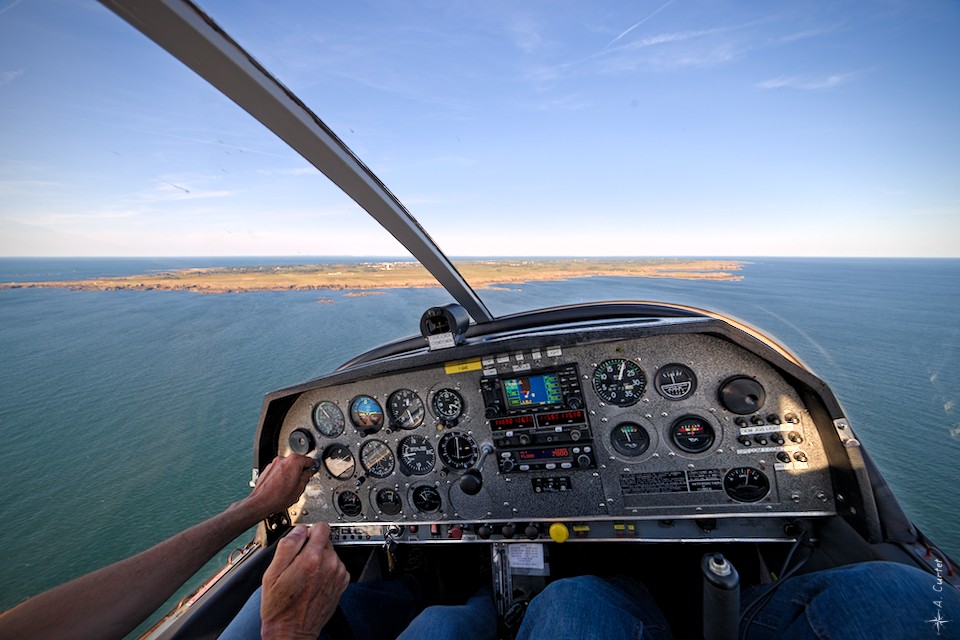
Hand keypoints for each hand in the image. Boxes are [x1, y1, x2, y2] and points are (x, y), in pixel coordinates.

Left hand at [243, 454, 314, 519]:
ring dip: (290, 473)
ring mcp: (274, 463)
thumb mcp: (300, 488)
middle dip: (300, 471)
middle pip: (297, 462)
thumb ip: (307, 476)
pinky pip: (279, 470)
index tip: (312, 471)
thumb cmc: (277, 497)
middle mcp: (283, 459)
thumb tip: (309, 473)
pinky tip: (282, 486)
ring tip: (290, 486)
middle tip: (301, 482)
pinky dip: (282, 475)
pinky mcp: (267, 469)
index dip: (312, 467)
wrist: (261, 502)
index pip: (309, 460)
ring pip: (287, 466)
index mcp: (294, 461)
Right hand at [261, 524, 348, 639]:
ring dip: (319, 559)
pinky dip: (326, 570)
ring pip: (330, 554)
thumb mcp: (272, 573)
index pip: (321, 527)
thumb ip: (287, 545)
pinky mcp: (342, 583)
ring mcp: (338, 574)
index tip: (302, 539)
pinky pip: (335, 567)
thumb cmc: (280, 607)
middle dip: (311, 547)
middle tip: (297, 563)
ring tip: (304, 576)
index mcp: (313, 558)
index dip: (308, 531)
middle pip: (325, 540)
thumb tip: (299, 530)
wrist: (291, 632)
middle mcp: (330, 564)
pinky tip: (313, 582)